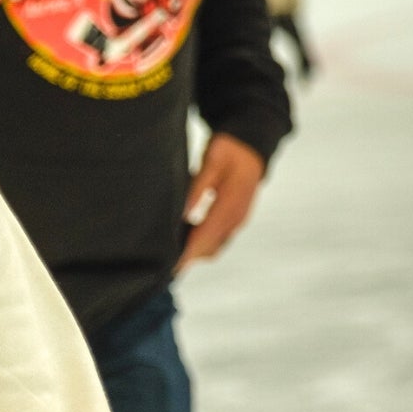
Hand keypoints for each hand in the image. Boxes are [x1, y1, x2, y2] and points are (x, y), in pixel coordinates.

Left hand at [177, 132, 264, 271]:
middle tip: (160, 264)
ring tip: (167, 255)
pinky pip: (218, 240)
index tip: (169, 264)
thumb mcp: (212, 161)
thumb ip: (198, 187)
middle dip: (186, 258)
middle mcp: (236, 218)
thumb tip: (184, 213)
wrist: (253, 146)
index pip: (205, 236)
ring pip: (214, 248)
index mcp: (231, 204)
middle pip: (209, 248)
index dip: (186, 253)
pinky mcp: (236, 220)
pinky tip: (182, 241)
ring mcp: (238, 221)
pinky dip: (201, 245)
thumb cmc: (229, 150)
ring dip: (193, 253)